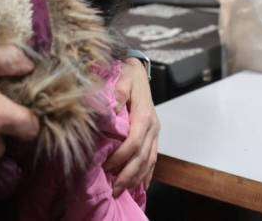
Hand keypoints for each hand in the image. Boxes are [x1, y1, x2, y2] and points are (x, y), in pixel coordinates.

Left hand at [104, 58, 159, 195]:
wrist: (138, 71)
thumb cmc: (128, 75)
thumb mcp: (123, 78)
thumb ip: (120, 92)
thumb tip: (113, 106)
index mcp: (144, 115)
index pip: (134, 142)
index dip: (121, 157)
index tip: (106, 167)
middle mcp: (153, 126)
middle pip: (142, 156)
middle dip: (128, 175)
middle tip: (114, 190)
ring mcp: (155, 132)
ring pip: (149, 160)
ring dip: (137, 178)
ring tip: (123, 190)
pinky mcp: (154, 135)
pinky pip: (154, 157)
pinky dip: (148, 172)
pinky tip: (141, 184)